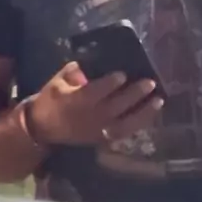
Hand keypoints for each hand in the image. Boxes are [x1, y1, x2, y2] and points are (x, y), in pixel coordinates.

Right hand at [26, 62, 163, 146]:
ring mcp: (98, 130)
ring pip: (125, 123)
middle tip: (150, 82)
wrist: (43, 129)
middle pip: (116, 106)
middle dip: (134, 94)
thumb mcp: (57, 81)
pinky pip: (124, 133)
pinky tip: (152, 114)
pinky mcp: (103, 139)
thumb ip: (75, 71)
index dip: (111, 83)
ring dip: (143, 112)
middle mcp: (90, 117)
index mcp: (77, 101)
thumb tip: (91, 63)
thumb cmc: (51, 100)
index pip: (97, 92)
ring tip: (158, 100)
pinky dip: (139, 124)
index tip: (123, 74)